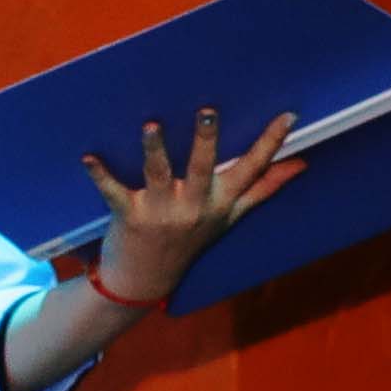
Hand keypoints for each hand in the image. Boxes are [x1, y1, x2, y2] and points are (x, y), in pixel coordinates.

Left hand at [76, 108, 303, 299]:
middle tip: (208, 111)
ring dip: (155, 150)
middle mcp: (194, 206)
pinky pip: (114, 192)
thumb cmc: (190, 240)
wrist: (145, 280)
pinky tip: (88, 157)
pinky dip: (100, 175)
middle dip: (206, 141)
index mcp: (221, 202)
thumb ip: (263, 188)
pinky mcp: (130, 216)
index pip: (252, 170)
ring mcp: (161, 211)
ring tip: (151, 125)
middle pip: (203, 169)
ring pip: (159, 175)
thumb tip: (301, 164)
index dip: (270, 144)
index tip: (287, 116)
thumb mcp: (230, 217)